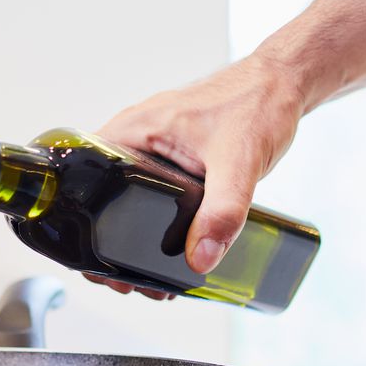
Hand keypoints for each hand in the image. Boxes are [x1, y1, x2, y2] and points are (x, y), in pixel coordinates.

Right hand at [91, 51, 307, 295]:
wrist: (284, 83)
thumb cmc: (258, 101)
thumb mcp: (239, 160)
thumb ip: (222, 210)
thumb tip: (201, 258)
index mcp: (130, 132)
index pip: (80, 184)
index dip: (82, 228)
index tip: (98, 264)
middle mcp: (132, 140)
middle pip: (99, 203)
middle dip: (109, 248)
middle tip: (129, 282)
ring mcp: (150, 151)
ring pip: (124, 204)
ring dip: (131, 242)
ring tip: (152, 279)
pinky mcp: (171, 160)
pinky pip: (149, 198)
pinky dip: (154, 228)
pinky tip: (173, 255)